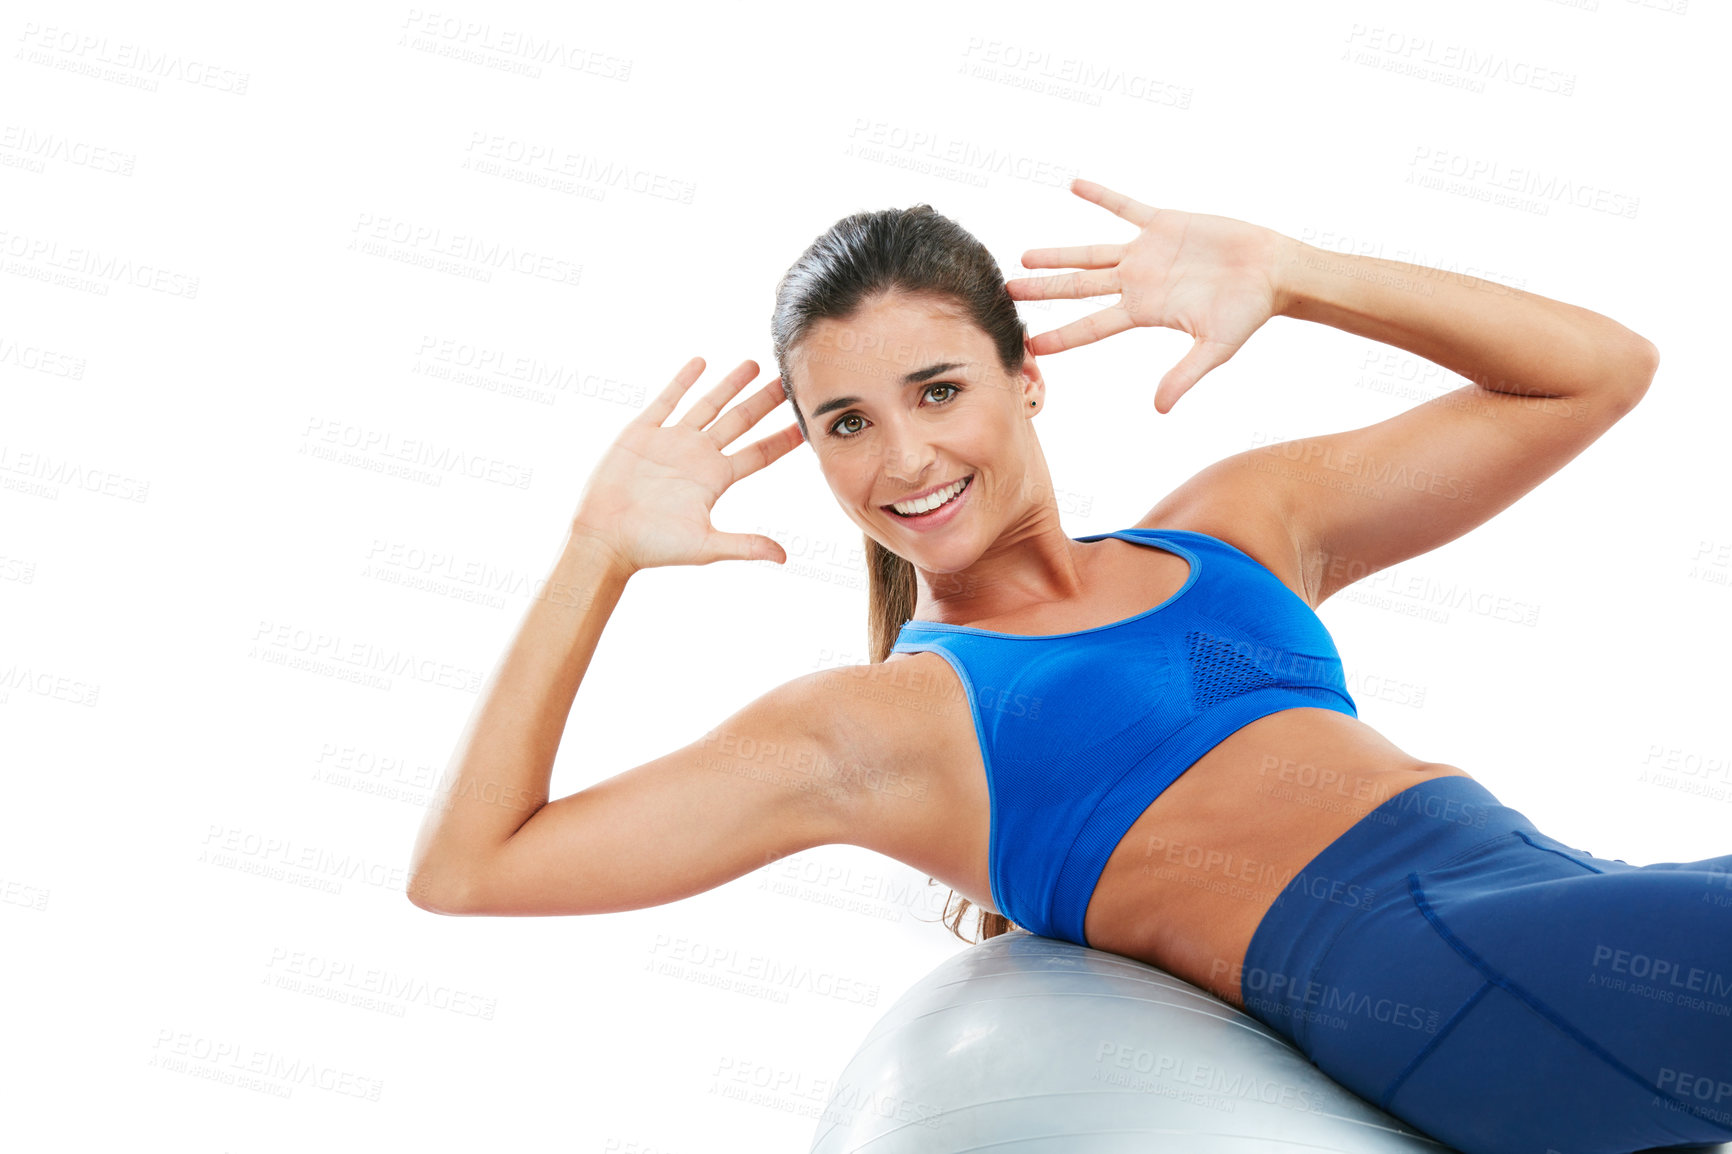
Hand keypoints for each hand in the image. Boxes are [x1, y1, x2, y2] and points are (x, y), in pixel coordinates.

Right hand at [568, 357, 803, 572]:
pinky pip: (666, 401)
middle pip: (740, 421)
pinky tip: (701, 362)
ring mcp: (671, 442)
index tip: (806, 423)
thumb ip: (744, 545)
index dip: (783, 439)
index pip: (759, 454)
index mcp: (716, 479)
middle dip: (764, 401)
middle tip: (788, 380)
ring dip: (730, 384)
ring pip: (708, 405)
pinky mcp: (641, 433)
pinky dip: (683, 381)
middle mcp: (698, 456)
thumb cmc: (652, 547)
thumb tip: (783, 557)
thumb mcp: (704, 547)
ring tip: (753, 364)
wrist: (605, 539)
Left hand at [1005, 178, 1295, 413]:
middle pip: (1078, 288)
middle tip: (1007, 293)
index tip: (1030, 345)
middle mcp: (1137, 283)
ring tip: (1024, 254)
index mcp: (1143, 312)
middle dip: (1043, 290)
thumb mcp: (1215, 349)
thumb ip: (1184, 375)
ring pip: (1090, 252)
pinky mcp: (1163, 224)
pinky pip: (1125, 206)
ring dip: (1058, 253)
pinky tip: (1074, 185)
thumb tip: (1160, 409)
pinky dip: (1101, 196)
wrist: (1273, 272)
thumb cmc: (1247, 313)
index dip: (1062, 336)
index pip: (1091, 327)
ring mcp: (1146, 252)